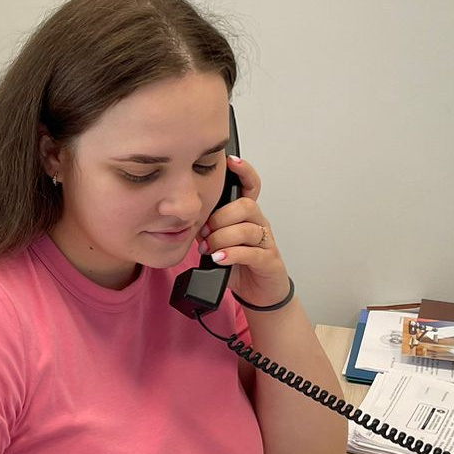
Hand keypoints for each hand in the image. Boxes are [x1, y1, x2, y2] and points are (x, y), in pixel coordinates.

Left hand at [199, 155, 290, 308]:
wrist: (259, 292)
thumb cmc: (238, 264)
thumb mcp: (217, 242)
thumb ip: (205, 228)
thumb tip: (184, 219)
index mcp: (246, 216)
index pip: (250, 187)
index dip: (244, 172)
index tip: (231, 161)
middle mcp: (258, 224)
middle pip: (245, 206)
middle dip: (220, 218)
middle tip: (205, 233)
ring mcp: (265, 242)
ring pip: (247, 228)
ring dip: (222, 238)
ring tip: (210, 249)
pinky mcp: (269, 261)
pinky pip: (252, 252)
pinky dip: (232, 254)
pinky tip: (221, 258)